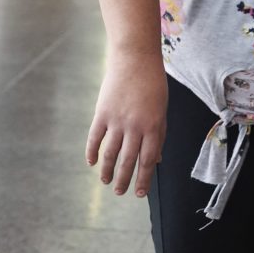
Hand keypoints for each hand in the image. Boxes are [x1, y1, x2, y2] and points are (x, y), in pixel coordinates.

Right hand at [85, 51, 167, 198]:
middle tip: (120, 192)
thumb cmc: (153, 84)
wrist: (135, 59)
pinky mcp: (102, 113)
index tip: (140, 193)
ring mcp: (117, 120)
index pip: (148, 160)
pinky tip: (91, 163)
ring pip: (110, 153)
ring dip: (107, 171)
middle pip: (128, 161)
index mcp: (154, 126)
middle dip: (124, 180)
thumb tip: (156, 159)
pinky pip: (95, 138)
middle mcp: (135, 126)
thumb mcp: (162, 109)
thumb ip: (159, 134)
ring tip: (105, 182)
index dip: (143, 179)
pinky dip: (92, 152)